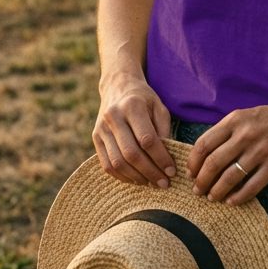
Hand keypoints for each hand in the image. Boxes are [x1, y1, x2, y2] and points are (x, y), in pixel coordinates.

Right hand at [93, 70, 175, 188]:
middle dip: (150, 172)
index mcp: (132, 106)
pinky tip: (136, 179)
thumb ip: (164, 130)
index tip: (172, 171)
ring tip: (151, 183)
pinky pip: (107, 164)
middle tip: (164, 183)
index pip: (147, 139)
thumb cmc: (143, 99)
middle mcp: (113, 117)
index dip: (160, 158)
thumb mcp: (159, 107)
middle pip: (131, 154)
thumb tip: (167, 159)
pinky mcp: (95, 137)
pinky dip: (122, 176)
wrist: (118, 85)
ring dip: (136, 177)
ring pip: (117, 162)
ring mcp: (101, 128)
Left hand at [187, 96, 267, 205]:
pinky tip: (231, 201)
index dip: (193, 162)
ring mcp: (260, 151)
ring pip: (229, 178)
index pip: (204, 144)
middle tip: (197, 191)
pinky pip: (251, 187)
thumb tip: (207, 153)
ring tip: (212, 198)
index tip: (190, 173)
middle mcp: (245, 135)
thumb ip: (228, 131)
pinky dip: (238, 197)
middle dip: (201, 181)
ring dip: (216, 192)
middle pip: (212, 164)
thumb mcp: (248, 115)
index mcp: (235, 120)